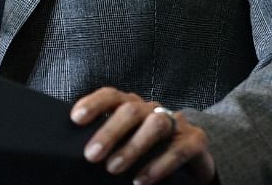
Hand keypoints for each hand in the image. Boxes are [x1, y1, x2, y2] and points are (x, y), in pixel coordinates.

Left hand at [71, 87, 214, 184]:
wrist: (192, 162)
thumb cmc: (149, 151)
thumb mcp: (126, 142)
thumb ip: (107, 141)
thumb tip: (78, 151)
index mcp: (132, 106)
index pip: (111, 95)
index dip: (93, 104)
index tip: (75, 119)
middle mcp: (153, 109)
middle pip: (130, 110)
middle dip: (109, 132)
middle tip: (91, 155)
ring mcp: (177, 122)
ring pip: (156, 125)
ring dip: (132, 147)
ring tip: (113, 169)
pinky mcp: (196, 140)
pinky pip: (178, 150)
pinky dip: (158, 166)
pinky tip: (141, 180)